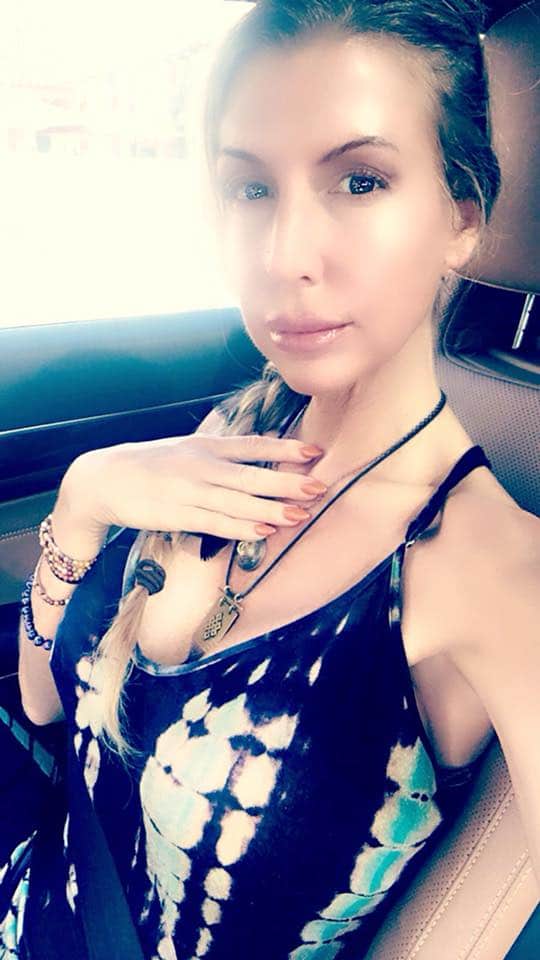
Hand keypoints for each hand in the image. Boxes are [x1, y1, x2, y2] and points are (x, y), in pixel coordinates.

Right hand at [58, 434, 325, 542]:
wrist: (103, 480)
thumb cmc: (152, 465)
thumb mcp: (187, 449)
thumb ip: (221, 454)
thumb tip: (260, 456)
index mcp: (205, 445)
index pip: (252, 445)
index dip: (285, 449)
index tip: (315, 452)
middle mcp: (200, 465)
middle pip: (251, 475)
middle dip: (287, 482)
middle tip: (319, 486)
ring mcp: (189, 491)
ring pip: (236, 501)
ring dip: (271, 509)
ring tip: (301, 515)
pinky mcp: (176, 515)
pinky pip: (214, 522)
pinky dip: (241, 527)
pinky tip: (264, 530)